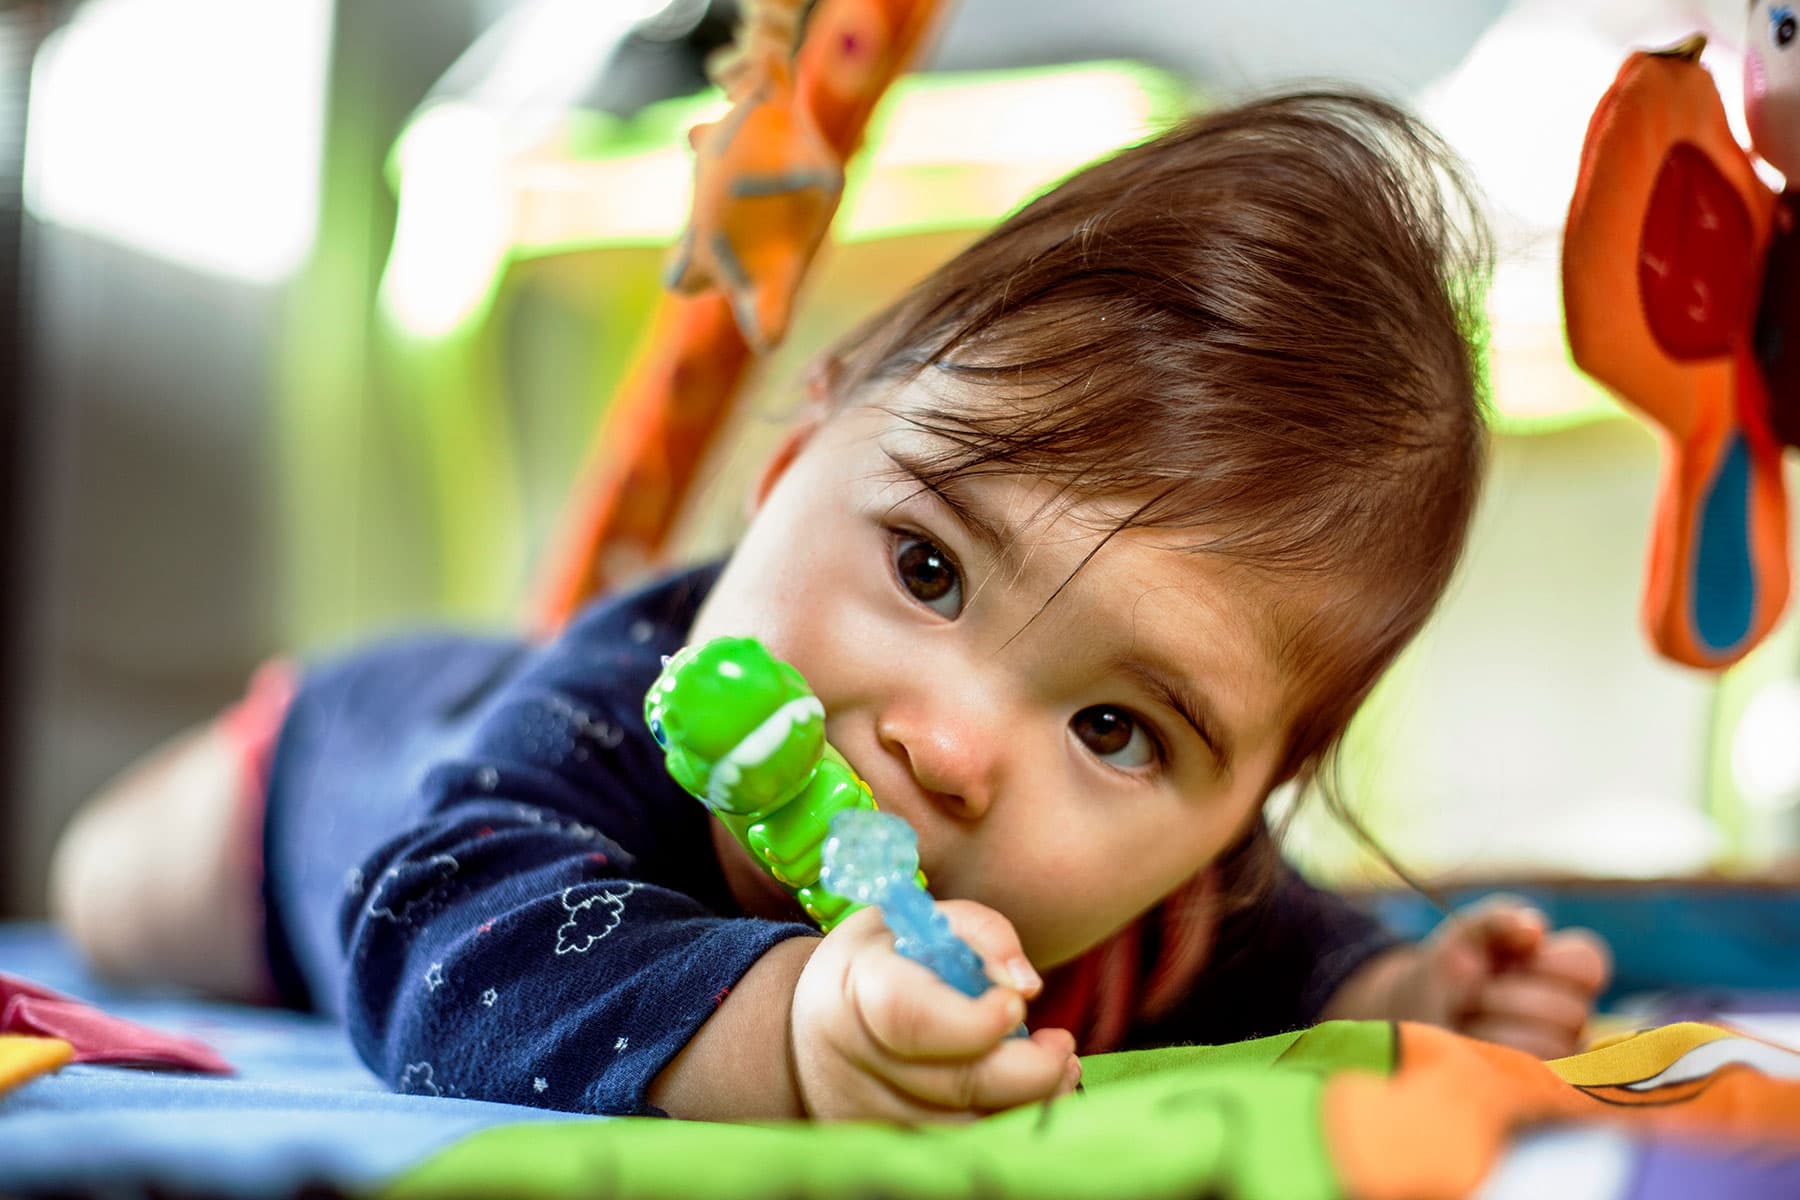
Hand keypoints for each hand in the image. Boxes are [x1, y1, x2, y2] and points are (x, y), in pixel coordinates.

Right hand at [789, 901, 1080, 1121]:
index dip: (975, 1021)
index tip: (1018, 1004)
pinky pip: (963, 1145)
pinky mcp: (886, 1145)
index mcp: (855, 989)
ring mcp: (867, 1113)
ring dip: (1030, 1101)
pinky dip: (1006, 1121)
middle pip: (956, 1085)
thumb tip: (1027, 984)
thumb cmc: (883, 961)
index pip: (912, 1019)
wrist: (819, 1022)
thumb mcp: (920, 920)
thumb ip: (980, 933)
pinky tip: (1028, 1091)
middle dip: (1030, 1071)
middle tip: (1061, 1044)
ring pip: (968, 1128)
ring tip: (1055, 1064)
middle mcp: (854, 1060)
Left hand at [1328, 895, 1611, 1058]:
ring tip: (1468, 1017)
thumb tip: (1535, 929)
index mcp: (1564, 970)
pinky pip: (1532, 1075)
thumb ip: (1498, 919)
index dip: (1549, 960)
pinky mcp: (1536, 1086)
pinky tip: (1471, 1042)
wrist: (1413, 1013)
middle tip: (1474, 992)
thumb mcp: (1466, 934)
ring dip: (1496, 1025)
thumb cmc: (1452, 968)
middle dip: (1507, 997)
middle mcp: (1571, 1014)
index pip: (1589, 962)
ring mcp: (1558, 1054)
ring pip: (1553, 1045)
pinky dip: (1492, 1053)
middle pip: (1570, 1010)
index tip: (1516, 958)